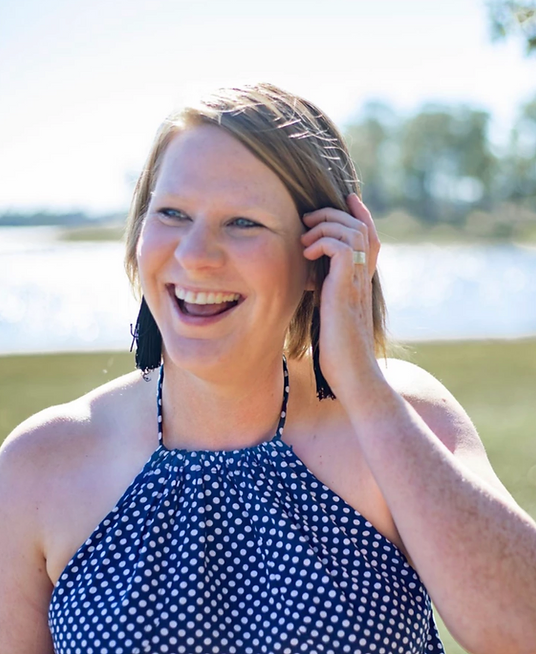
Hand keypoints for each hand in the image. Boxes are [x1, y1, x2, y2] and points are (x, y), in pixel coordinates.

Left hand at [300, 194, 382, 401]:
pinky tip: (306, 253)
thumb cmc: (338, 354)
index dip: (360, 215)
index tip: (347, 199)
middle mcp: (363, 278)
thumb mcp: (331, 317)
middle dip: (335, 213)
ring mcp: (357, 282)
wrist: (352, 376)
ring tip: (305, 237)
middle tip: (310, 217)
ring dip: (325, 224)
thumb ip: (327, 296)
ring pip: (352, 231)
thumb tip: (309, 283)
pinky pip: (342, 247)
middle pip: (360, 228)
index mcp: (360, 283)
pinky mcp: (346, 288)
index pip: (369, 238)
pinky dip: (322, 241)